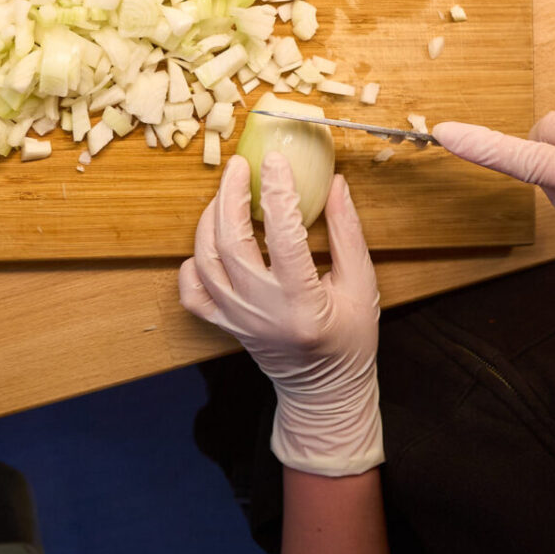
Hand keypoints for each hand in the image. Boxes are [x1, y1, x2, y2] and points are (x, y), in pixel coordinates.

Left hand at [180, 153, 383, 476]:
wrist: (324, 392)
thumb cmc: (350, 340)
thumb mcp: (362, 286)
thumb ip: (348, 233)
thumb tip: (336, 183)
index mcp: (303, 302)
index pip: (284, 237)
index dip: (278, 193)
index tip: (276, 161)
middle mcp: (262, 312)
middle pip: (231, 244)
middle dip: (230, 197)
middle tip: (239, 166)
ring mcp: (237, 321)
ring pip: (205, 262)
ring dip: (209, 221)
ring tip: (225, 194)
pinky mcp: (224, 326)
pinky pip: (192, 293)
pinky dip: (191, 264)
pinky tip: (207, 244)